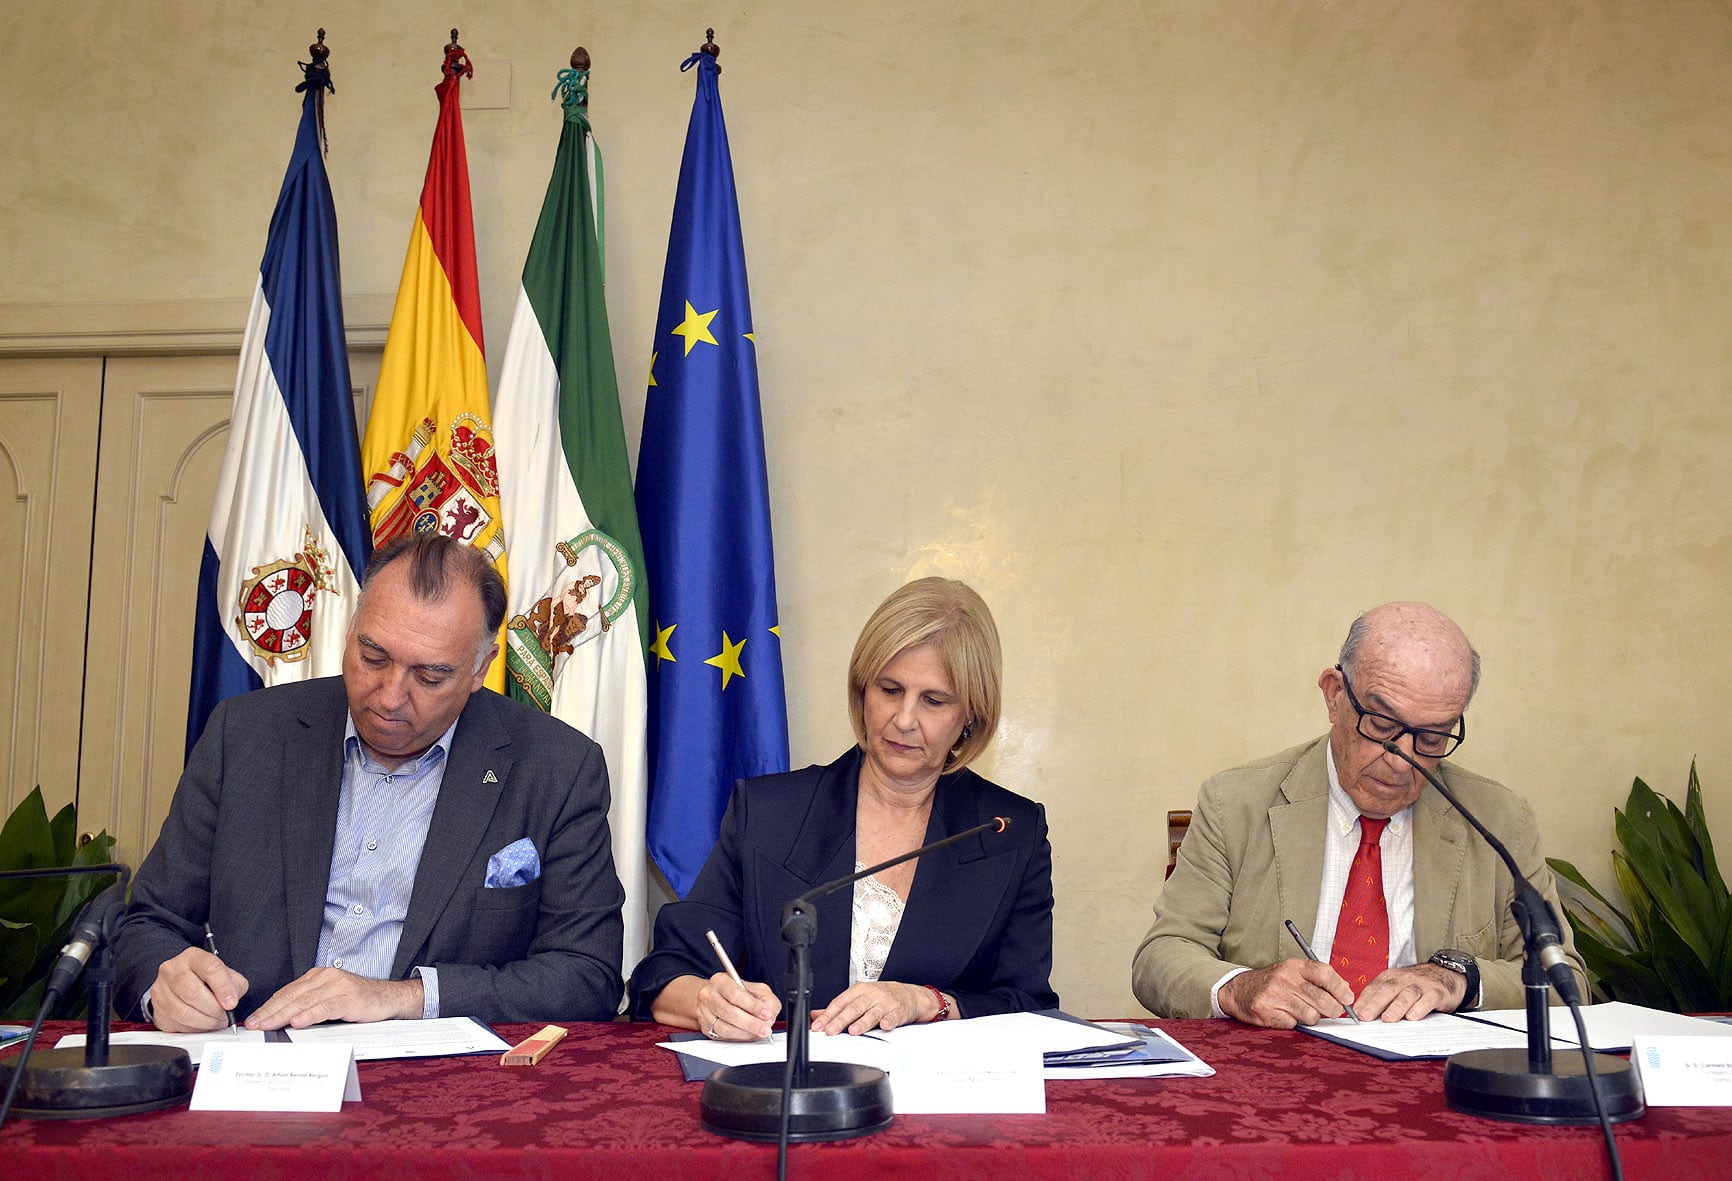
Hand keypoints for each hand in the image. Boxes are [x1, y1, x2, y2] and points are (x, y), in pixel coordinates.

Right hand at [149, 947, 248, 1032]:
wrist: (184, 981)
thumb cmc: (208, 978)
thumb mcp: (227, 974)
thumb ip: (234, 985)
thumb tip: (231, 1002)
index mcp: (193, 956)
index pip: (210, 969)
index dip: (223, 988)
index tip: (231, 1003)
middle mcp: (172, 970)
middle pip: (192, 992)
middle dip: (213, 1009)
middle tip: (225, 1016)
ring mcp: (160, 990)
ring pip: (182, 1012)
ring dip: (204, 1022)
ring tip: (216, 1022)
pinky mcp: (156, 1009)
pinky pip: (175, 1024)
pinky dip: (193, 1029)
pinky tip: (202, 1025)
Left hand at [244, 967, 423, 1029]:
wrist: (389, 997)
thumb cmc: (359, 1001)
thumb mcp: (329, 1001)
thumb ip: (308, 1006)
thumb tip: (281, 1021)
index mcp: (319, 976)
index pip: (287, 992)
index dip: (268, 1006)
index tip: (253, 1020)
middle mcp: (327, 977)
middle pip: (292, 996)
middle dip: (270, 1012)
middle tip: (254, 1025)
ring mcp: (339, 985)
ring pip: (305, 1001)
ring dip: (283, 1015)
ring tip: (268, 1025)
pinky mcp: (350, 997)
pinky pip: (326, 1007)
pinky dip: (311, 1015)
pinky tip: (298, 1022)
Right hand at [696, 972, 780, 1040]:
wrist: (715, 998)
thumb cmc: (736, 992)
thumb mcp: (754, 988)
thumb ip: (765, 997)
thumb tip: (768, 1008)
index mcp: (720, 981)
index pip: (735, 994)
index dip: (752, 1005)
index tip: (766, 1013)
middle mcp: (708, 996)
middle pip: (729, 1012)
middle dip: (751, 1023)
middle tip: (765, 1028)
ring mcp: (704, 1013)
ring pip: (724, 1028)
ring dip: (745, 1033)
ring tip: (759, 1032)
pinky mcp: (705, 1028)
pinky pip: (722, 1037)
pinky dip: (739, 1038)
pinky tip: (749, 1035)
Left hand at [810, 981, 938, 1035]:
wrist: (909, 995)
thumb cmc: (881, 997)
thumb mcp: (858, 998)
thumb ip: (837, 1008)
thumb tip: (815, 1015)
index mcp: (858, 991)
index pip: (840, 1003)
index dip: (827, 1015)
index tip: (817, 1026)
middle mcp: (871, 995)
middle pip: (853, 1008)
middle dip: (840, 1020)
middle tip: (830, 1030)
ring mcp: (885, 1003)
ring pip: (872, 1013)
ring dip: (863, 1022)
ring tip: (853, 1031)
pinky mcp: (898, 1011)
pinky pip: (893, 1017)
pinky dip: (889, 1021)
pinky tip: (884, 1026)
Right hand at [1218, 958, 1355, 1028]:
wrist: (1239, 990)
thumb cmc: (1273, 982)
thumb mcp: (1293, 972)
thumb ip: (1319, 979)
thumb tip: (1347, 992)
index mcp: (1294, 966)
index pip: (1324, 973)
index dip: (1340, 988)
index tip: (1348, 999)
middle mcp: (1284, 978)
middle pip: (1322, 999)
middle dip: (1333, 1010)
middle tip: (1331, 1011)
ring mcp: (1274, 995)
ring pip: (1311, 1015)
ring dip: (1311, 1018)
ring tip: (1302, 1012)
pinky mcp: (1266, 1011)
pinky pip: (1293, 1024)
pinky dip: (1293, 1023)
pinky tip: (1285, 1015)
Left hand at [1354, 963, 1465, 1021]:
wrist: (1446, 974)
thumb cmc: (1416, 985)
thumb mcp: (1397, 986)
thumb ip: (1382, 997)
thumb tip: (1361, 1014)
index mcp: (1390, 977)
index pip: (1374, 988)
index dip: (1363, 1000)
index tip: (1354, 1013)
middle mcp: (1404, 979)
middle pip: (1387, 990)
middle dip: (1374, 1004)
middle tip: (1365, 1017)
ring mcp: (1421, 985)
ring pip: (1406, 994)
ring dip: (1396, 1007)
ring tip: (1387, 1019)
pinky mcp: (1437, 992)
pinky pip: (1428, 999)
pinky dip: (1420, 1008)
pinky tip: (1413, 1017)